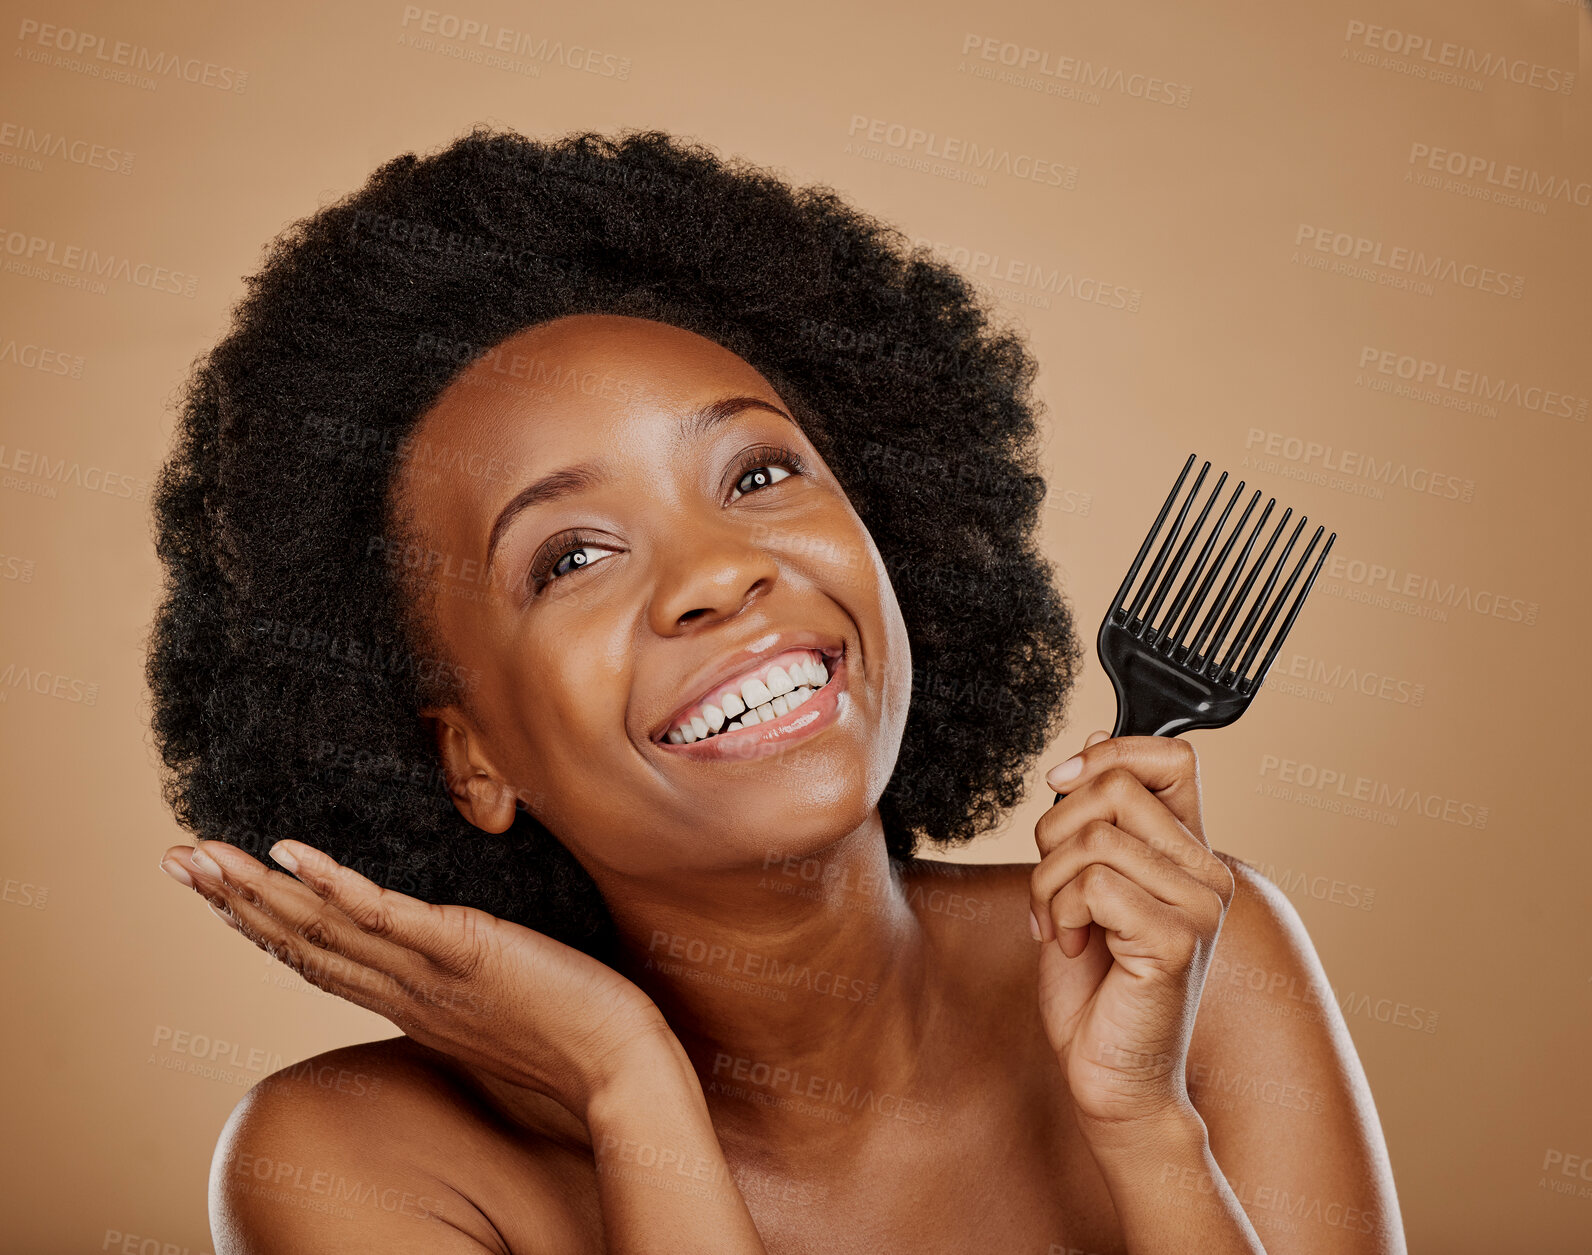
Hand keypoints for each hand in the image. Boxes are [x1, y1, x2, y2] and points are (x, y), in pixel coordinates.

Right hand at [159, 838, 668, 1120]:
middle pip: (302, 941)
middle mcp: (402, 991)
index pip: (318, 958)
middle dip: (234, 900)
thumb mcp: (492, 1000)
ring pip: (326, 927)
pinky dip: (336, 885)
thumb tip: (442, 950)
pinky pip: (389, 917)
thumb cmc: (569, 1032)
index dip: (262, 924)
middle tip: (176, 859)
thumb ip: (454, 977)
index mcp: (407, 1001)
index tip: (218, 889)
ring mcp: (427, 973)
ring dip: (259, 890)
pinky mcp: (463, 952)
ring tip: (203, 855)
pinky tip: (293, 855)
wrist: (620, 1066)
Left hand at [1029, 731, 1234, 1134]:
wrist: (1109, 1075)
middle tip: (1051, 886)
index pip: (1173, 756)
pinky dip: (1062, 913)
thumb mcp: (1081, 884)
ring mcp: (1200, 906)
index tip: (1062, 785)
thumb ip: (1092, 818)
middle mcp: (1207, 872)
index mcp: (1187, 852)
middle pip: (1116, 785)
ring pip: (1095, 838)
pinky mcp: (1177, 940)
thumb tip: (1093, 742)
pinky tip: (1075, 947)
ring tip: (1061, 926)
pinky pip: (1096, 885)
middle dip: (1054, 830)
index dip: (1110, 753)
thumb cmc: (1095, 989)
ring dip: (1049, 883)